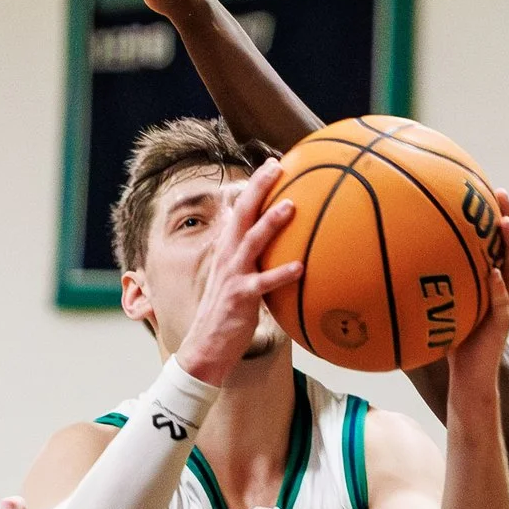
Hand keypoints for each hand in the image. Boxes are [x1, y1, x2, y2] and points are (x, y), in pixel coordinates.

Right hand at [173, 160, 299, 384]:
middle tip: (277, 166)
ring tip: (291, 205)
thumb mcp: (236, 277)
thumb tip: (270, 242)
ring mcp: (233, 275)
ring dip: (271, 222)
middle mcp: (228, 256)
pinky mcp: (241, 297)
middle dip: (259, 187)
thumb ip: (250, 257)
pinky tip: (301, 267)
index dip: (255, 185)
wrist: (206, 346)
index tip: (273, 163)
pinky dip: (282, 274)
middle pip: (242, 213)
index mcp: (227, 248)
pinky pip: (264, 283)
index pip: (240, 208)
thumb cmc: (227, 312)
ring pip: (252, 242)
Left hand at [446, 188, 508, 392]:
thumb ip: (428, 283)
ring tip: (505, 225)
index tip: (488, 189)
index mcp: (493, 280)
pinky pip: (502, 303)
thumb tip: (394, 261)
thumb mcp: (439, 305)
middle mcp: (505, 288)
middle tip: (501, 194)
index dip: (497, 216)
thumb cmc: (452, 340)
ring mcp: (506, 305)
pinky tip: (496, 273)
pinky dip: (500, 288)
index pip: (498, 242)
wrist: (467, 377)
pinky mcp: (501, 325)